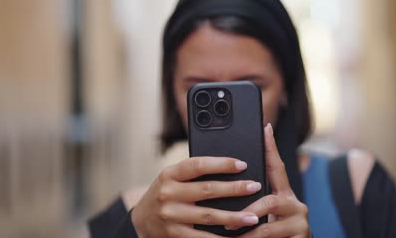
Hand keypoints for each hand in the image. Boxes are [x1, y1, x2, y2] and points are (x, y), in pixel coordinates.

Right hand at [131, 156, 262, 237]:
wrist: (140, 221)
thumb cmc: (164, 194)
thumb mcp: (171, 178)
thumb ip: (192, 173)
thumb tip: (229, 167)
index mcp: (169, 174)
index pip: (198, 165)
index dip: (221, 164)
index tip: (242, 164)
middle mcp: (168, 193)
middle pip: (207, 190)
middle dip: (235, 189)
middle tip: (254, 187)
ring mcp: (171, 216)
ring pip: (208, 216)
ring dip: (233, 217)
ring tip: (252, 217)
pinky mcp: (175, 235)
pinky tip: (236, 236)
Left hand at [227, 123, 311, 237]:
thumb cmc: (272, 234)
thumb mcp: (264, 214)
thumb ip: (254, 202)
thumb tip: (227, 188)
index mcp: (284, 194)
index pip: (276, 167)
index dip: (270, 148)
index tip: (264, 128)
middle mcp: (295, 204)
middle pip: (270, 200)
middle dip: (247, 211)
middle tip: (227, 222)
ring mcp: (300, 222)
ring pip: (267, 227)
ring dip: (246, 234)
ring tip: (230, 236)